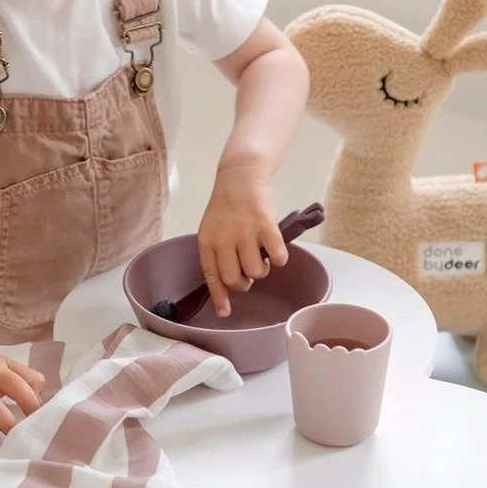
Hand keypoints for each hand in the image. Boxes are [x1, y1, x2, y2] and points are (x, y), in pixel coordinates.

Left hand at [198, 164, 287, 316]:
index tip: (225, 312)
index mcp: (207, 239)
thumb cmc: (227, 205)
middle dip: (243, 284)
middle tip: (249, 274)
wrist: (240, 174)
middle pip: (233, 278)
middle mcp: (224, 237)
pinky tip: (278, 254)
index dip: (219, 296)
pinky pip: (276, 255)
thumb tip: (227, 283)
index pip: (211, 275)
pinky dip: (279, 260)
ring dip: (262, 271)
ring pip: (255, 271)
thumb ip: (218, 251)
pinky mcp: (266, 224)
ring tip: (263, 259)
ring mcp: (245, 231)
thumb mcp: (213, 227)